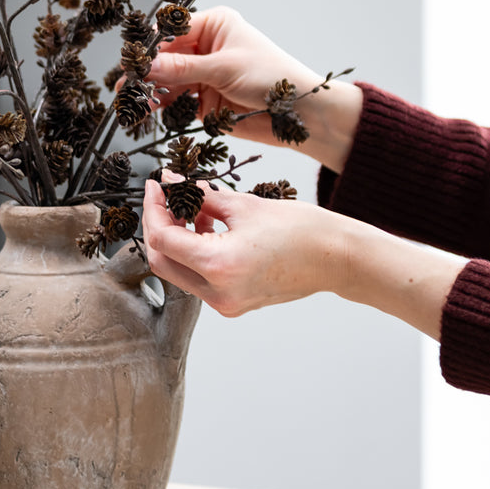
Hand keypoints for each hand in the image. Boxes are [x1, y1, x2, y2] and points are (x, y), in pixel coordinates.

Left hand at [142, 179, 465, 338]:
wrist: (336, 258)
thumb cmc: (300, 229)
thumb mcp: (243, 205)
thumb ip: (200, 196)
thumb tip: (171, 184)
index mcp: (220, 266)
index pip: (163, 240)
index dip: (153, 210)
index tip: (156, 187)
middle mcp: (219, 293)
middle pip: (162, 262)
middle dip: (157, 228)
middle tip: (164, 199)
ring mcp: (226, 304)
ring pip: (178, 273)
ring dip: (176, 241)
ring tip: (192, 210)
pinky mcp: (234, 304)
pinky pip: (199, 280)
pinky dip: (194, 254)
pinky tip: (208, 229)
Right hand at [145, 5, 361, 170]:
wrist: (301, 115)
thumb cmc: (273, 78)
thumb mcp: (224, 68)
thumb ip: (182, 68)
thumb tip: (147, 66)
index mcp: (214, 25)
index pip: (172, 29)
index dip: (151, 45)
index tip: (133, 60)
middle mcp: (206, 47)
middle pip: (165, 56)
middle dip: (147, 70)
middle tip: (125, 84)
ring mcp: (204, 74)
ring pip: (167, 80)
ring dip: (150, 90)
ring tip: (130, 102)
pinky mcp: (204, 100)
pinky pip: (176, 101)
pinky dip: (161, 106)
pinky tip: (146, 111)